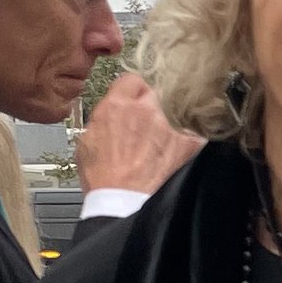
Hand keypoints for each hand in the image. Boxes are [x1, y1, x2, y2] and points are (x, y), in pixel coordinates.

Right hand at [76, 73, 198, 196]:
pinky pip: (194, 134)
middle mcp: (145, 110)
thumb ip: (102, 118)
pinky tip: (176, 156)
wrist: (123, 202)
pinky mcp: (188, 143)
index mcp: (117, 106)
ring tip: (159, 148)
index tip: (134, 101)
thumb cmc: (103, 179)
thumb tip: (109, 114)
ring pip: (174, 114)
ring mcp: (169, 125)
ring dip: (169, 126)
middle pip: (155, 96)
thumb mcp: (86, 142)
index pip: (131, 80)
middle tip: (146, 130)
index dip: (132, 93)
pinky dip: (188, 143)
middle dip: (151, 110)